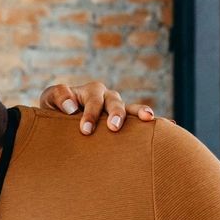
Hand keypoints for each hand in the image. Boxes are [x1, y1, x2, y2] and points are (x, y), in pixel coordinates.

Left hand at [37, 79, 155, 135]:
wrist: (60, 120)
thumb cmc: (54, 110)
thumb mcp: (49, 101)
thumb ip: (57, 97)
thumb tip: (71, 107)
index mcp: (89, 92)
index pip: (92, 100)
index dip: (89, 113)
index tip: (83, 128)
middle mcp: (106, 97)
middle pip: (113, 101)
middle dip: (115, 113)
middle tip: (112, 128)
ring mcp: (116, 109)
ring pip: (130, 108)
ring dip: (138, 113)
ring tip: (149, 119)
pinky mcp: (124, 121)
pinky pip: (141, 121)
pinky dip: (155, 121)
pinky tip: (170, 126)